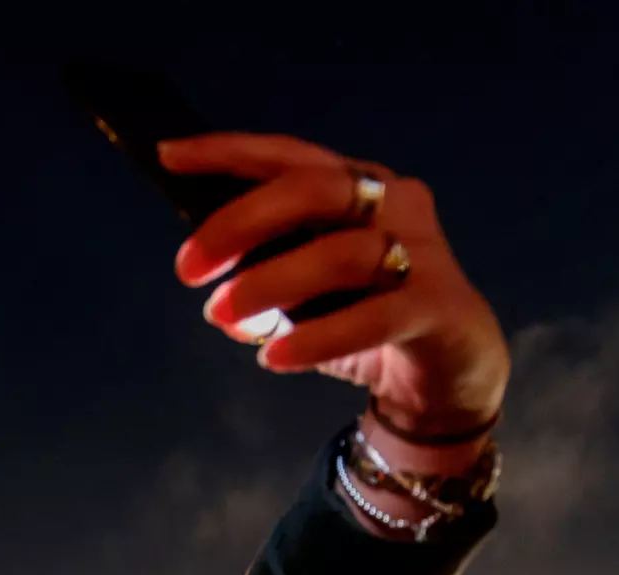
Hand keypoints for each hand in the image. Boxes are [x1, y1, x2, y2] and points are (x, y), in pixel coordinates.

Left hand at [161, 133, 508, 439]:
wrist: (449, 377)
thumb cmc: (368, 318)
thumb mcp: (306, 292)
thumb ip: (263, 274)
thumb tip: (207, 280)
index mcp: (358, 185)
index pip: (289, 156)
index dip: (230, 152)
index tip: (170, 156)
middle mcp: (394, 205)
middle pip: (313, 190)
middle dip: (240, 223)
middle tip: (187, 270)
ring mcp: (423, 253)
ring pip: (340, 254)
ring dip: (269, 284)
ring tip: (222, 317)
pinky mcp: (438, 307)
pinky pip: (372, 317)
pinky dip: (316, 338)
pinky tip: (275, 357)